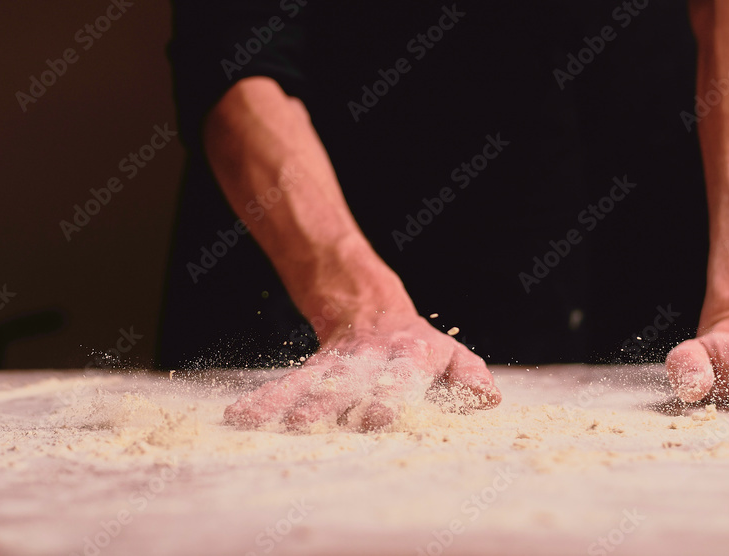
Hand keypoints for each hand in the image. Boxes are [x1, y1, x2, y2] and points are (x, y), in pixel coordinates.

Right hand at [223, 311, 500, 430]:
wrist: (368, 307)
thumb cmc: (418, 345)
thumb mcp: (448, 355)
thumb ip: (468, 376)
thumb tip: (489, 400)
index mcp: (405, 358)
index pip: (397, 378)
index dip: (386, 397)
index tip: (373, 418)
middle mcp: (367, 362)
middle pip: (346, 383)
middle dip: (327, 403)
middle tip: (308, 421)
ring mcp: (336, 366)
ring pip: (310, 383)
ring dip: (287, 402)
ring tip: (265, 420)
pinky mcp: (313, 371)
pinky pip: (287, 384)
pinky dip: (264, 400)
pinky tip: (240, 416)